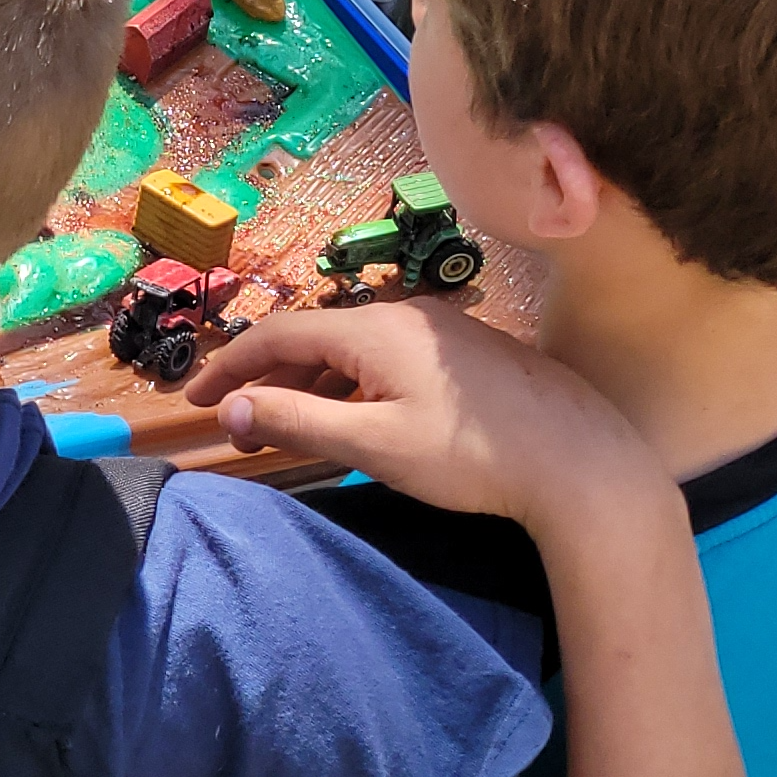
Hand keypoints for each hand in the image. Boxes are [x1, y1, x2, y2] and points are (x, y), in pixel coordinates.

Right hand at [192, 299, 659, 529]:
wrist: (584, 461)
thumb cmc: (474, 456)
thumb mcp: (374, 444)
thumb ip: (296, 421)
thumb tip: (229, 407)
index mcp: (373, 328)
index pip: (278, 333)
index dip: (229, 365)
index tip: (192, 399)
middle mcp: (403, 315)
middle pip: (314, 336)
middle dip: (266, 377)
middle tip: (234, 421)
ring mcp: (440, 330)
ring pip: (353, 348)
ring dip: (310, 382)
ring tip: (286, 424)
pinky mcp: (467, 353)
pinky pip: (386, 357)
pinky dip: (350, 383)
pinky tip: (356, 416)